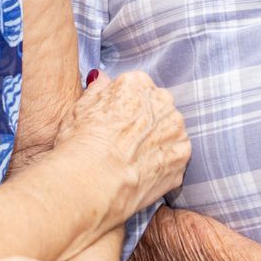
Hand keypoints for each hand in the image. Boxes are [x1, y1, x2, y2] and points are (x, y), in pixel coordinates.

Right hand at [57, 71, 189, 224]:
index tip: (112, 123)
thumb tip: (102, 80)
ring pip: (168, 132)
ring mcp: (175, 129)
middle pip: (155, 108)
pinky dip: (163, 164)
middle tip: (121, 144)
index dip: (122, 109)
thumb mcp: (79, 108)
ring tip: (131, 161)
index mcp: (136, 82)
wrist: (94, 181)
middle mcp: (162, 100)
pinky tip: (142, 172)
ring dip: (156, 143)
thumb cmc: (81, 143)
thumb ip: (97, 90)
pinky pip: (175, 157)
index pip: (134, 89)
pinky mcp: (182, 157)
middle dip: (144, 123)